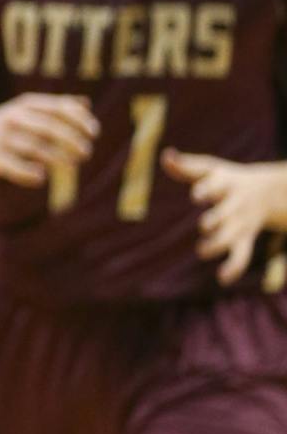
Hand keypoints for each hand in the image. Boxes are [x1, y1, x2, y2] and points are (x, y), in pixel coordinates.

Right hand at [0, 92, 96, 188]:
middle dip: (70, 140)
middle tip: (87, 153)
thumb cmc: (12, 125)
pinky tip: (41, 178)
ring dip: (56, 157)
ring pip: (33, 147)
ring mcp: (0, 137)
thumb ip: (56, 106)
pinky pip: (12, 166)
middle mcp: (12, 117)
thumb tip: (86, 104)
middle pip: (48, 127)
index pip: (58, 108)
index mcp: (26, 103)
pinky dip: (27, 172)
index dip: (79, 120)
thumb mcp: (29, 111)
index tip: (95, 133)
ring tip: (72, 165)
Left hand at [163, 149, 286, 284]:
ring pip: (232, 237)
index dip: (206, 191)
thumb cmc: (227, 179)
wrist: (268, 192)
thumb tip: (166, 155)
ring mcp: (240, 224)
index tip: (197, 195)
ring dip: (218, 245)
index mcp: (226, 184)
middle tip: (205, 224)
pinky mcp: (244, 240)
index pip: (216, 187)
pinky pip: (242, 255)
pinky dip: (234, 267)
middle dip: (215, 220)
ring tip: (202, 251)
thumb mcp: (210, 168)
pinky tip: (222, 278)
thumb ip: (185, 165)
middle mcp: (235, 205)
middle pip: (226, 214)